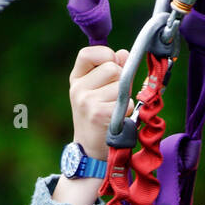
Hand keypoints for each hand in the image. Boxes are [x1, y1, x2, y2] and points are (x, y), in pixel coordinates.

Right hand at [69, 45, 135, 159]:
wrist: (90, 151)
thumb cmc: (99, 118)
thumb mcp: (99, 91)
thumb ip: (112, 70)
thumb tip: (124, 53)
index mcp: (76, 79)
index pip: (88, 53)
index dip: (106, 55)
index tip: (113, 65)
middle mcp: (78, 89)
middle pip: (112, 68)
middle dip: (121, 80)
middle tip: (115, 97)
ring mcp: (87, 102)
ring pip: (121, 86)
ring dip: (125, 98)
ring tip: (115, 110)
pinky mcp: (99, 115)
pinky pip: (126, 103)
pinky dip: (128, 111)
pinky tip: (118, 120)